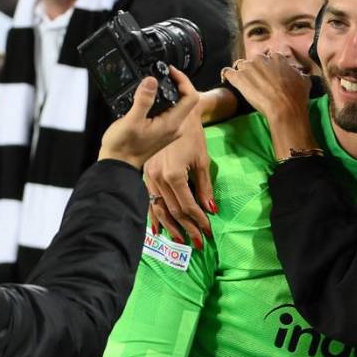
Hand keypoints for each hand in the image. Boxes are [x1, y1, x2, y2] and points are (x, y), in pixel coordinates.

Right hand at [98, 69, 200, 169]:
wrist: (118, 164)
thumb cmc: (123, 147)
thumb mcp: (131, 121)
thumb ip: (143, 100)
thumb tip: (151, 80)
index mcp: (172, 123)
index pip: (191, 97)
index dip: (183, 80)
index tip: (170, 71)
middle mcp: (175, 127)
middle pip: (186, 99)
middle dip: (177, 83)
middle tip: (163, 72)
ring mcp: (170, 129)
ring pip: (177, 104)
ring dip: (170, 90)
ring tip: (156, 80)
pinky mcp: (162, 130)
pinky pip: (169, 110)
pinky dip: (163, 99)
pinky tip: (151, 95)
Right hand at [144, 107, 214, 248]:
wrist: (173, 114)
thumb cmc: (192, 135)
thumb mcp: (202, 161)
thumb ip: (205, 187)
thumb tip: (211, 210)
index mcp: (173, 175)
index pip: (187, 205)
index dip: (198, 220)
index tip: (208, 231)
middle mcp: (158, 178)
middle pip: (173, 210)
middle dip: (187, 227)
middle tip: (198, 243)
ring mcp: (148, 177)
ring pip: (159, 208)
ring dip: (171, 226)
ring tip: (181, 240)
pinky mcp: (145, 175)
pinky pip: (149, 200)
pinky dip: (154, 216)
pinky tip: (158, 231)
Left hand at [220, 52, 310, 124]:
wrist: (285, 108)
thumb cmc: (296, 96)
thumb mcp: (305, 81)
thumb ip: (299, 74)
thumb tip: (299, 74)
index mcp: (277, 58)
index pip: (270, 57)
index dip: (269, 67)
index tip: (269, 75)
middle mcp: (262, 59)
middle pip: (254, 60)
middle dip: (255, 69)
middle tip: (258, 82)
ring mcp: (249, 68)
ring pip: (241, 65)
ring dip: (243, 73)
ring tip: (245, 84)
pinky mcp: (238, 78)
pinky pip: (227, 72)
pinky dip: (228, 76)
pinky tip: (230, 81)